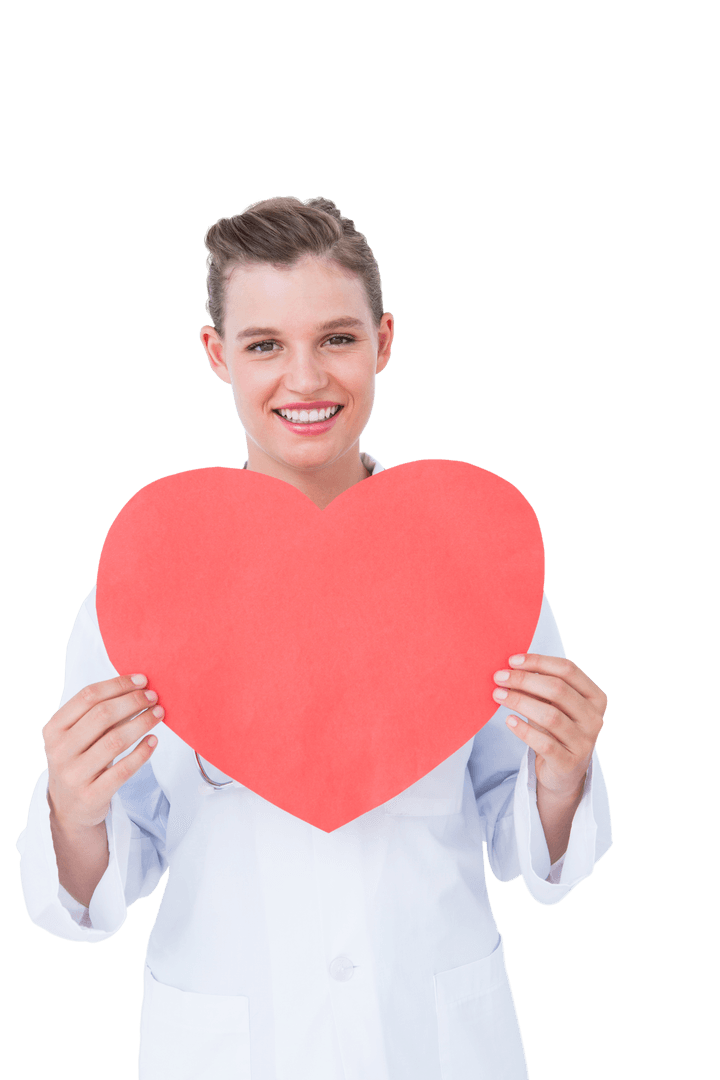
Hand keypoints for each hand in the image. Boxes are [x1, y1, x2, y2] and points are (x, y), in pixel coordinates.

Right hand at [43, 674, 162, 830]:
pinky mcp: (91, 795)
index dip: (118, 685)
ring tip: (158, 714)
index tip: (142, 680)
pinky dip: (142, 753)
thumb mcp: (77, 736)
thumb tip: (138, 688)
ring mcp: (74, 775)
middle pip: (102, 715)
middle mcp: (60, 751)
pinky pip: (123, 770)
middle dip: (133, 701)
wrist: (69, 809)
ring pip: (115, 740)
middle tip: (153, 697)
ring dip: (142, 723)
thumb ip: (99, 714)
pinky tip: (153, 740)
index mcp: (54, 729)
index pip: (87, 696)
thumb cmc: (80, 761)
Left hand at [492, 654, 606, 798]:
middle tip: (499, 678)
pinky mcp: (568, 763)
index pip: (568, 670)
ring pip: (550, 716)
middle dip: (524, 680)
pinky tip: (509, 721)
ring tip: (498, 695)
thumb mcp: (554, 704)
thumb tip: (511, 667)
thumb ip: (541, 686)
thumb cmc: (557, 728)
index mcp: (595, 697)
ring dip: (520, 702)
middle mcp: (594, 718)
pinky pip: (544, 743)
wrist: (565, 771)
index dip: (539, 661)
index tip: (512, 660)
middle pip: (558, 690)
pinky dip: (524, 730)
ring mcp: (584, 742)